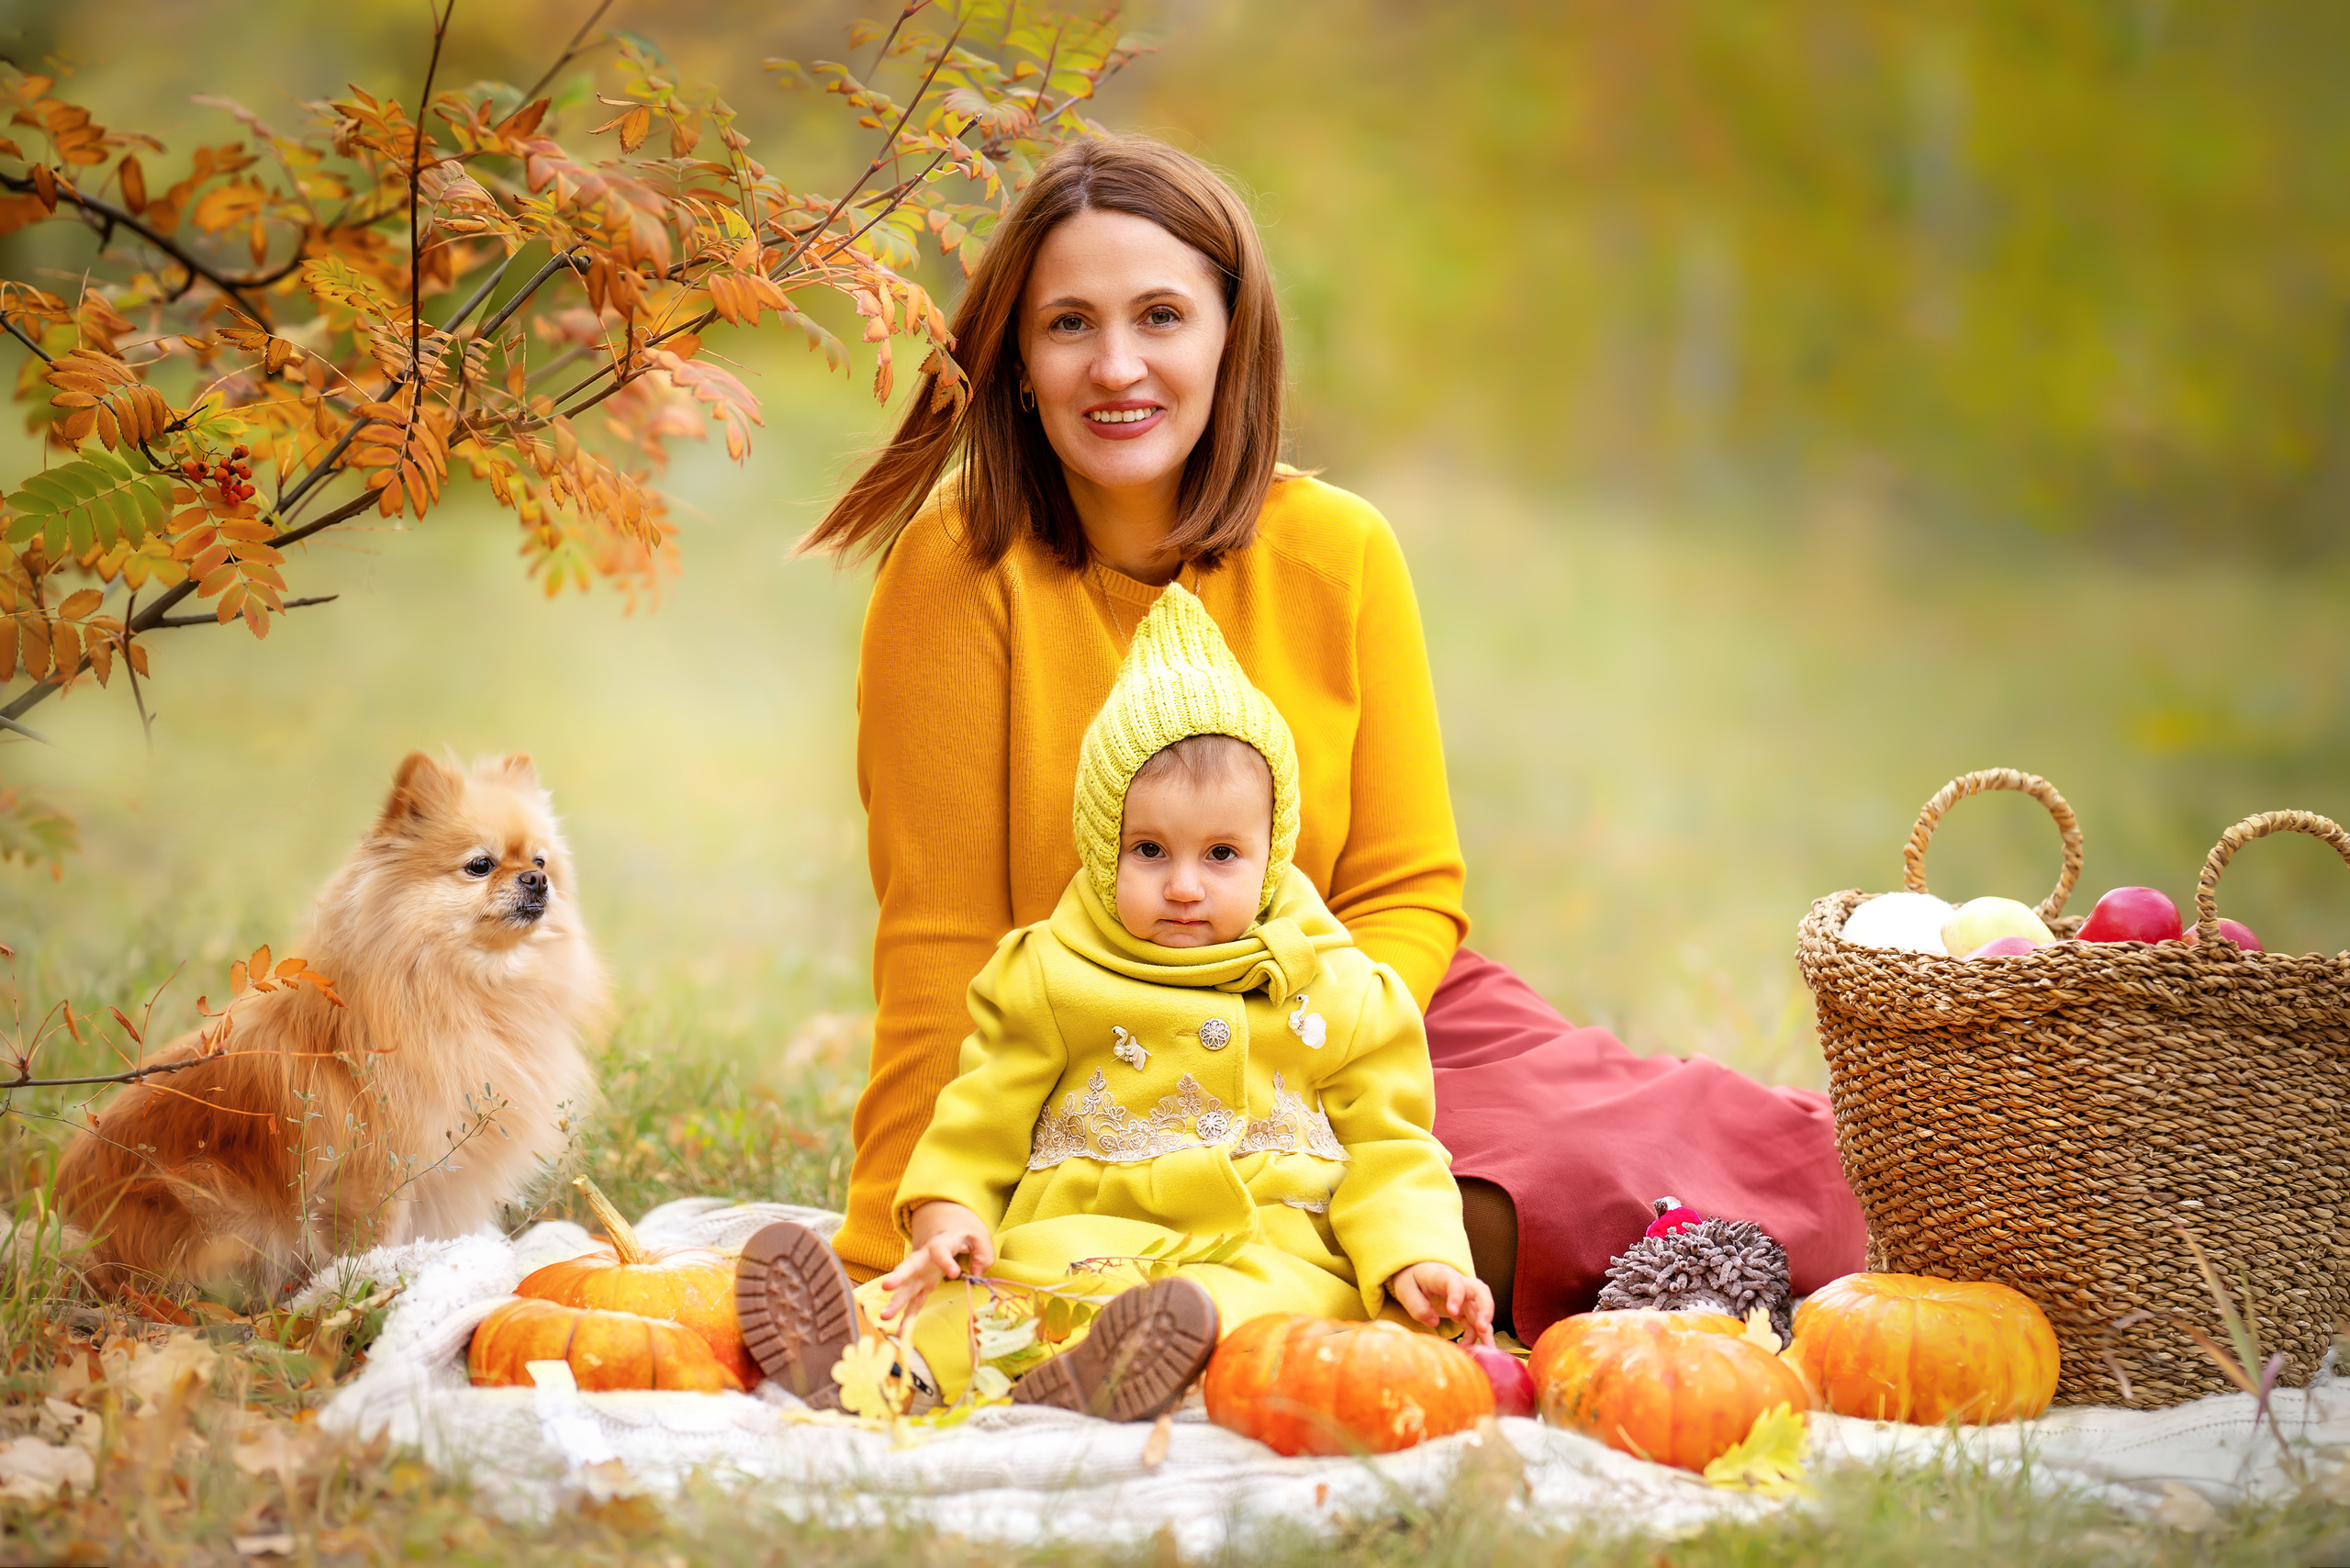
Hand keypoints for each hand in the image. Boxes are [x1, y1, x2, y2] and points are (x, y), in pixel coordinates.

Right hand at [877, 1200, 994, 1323]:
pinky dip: (907, 1317)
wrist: (947, 1228)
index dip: (946, 1262)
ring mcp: (920, 1274)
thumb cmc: (964, 1235)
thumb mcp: (979, 1238)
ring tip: (885, 1316)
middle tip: (886, 1286)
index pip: (940, 1251)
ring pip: (905, 1286)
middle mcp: (925, 1259)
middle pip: (910, 1266)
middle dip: (898, 1277)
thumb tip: (977, 1273)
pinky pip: (913, 1302)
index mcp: (941, 1244)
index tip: (954, 1273)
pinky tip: (901, 1331)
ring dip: (895, 1302)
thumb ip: (983, 1254)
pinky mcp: (921, 1286)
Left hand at [1388, 1261, 1495, 1347]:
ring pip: (1482, 1309)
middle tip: (1483, 1329)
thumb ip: (1418, 1306)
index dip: (1457, 1295)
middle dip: (1485, 1310)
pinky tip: (1468, 1348)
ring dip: (1486, 1329)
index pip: (1454, 1281)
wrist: (1419, 1275)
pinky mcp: (1466, 1309)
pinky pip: (1475, 1321)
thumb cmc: (1413, 1281)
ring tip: (1488, 1348)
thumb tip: (1434, 1322)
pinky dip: (1475, 1335)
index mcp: (1441, 1276)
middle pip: (1480, 1292)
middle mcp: (1459, 1284)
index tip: (1452, 1313)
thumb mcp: (1406, 1291)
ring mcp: (1465, 1296)